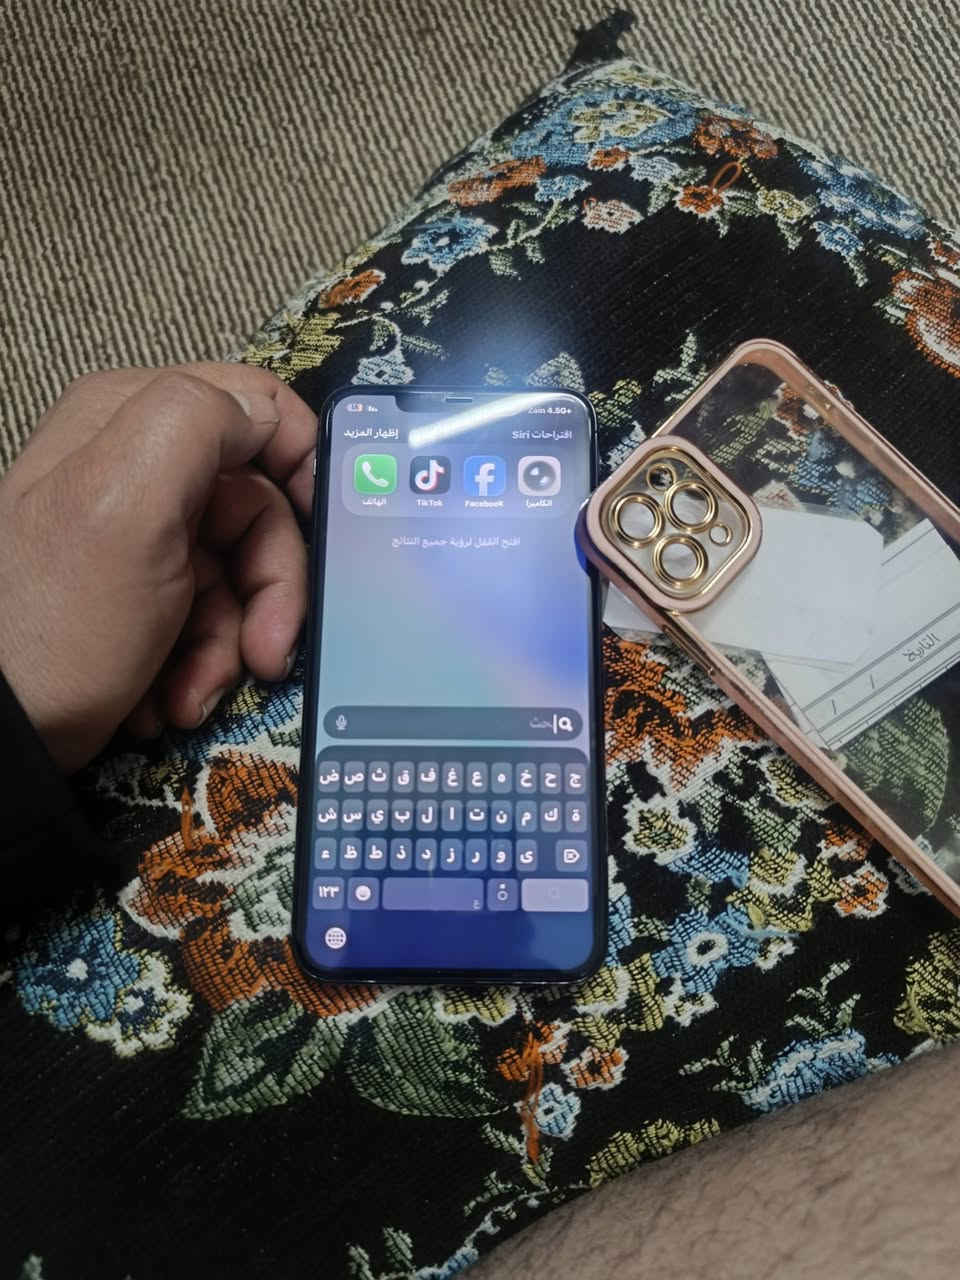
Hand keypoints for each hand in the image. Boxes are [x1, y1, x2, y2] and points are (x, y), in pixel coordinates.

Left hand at [0, 364, 316, 771]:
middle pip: (262, 505)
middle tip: (263, 654)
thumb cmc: (58, 625)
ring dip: (231, 643)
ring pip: (243, 571)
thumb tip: (265, 413)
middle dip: (269, 589)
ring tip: (190, 692)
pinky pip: (213, 613)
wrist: (4, 737)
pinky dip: (204, 662)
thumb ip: (199, 422)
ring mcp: (145, 532)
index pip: (258, 406)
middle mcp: (142, 465)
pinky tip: (169, 695)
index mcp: (136, 418)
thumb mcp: (128, 504)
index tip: (321, 532)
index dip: (302, 465)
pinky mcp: (147, 590)